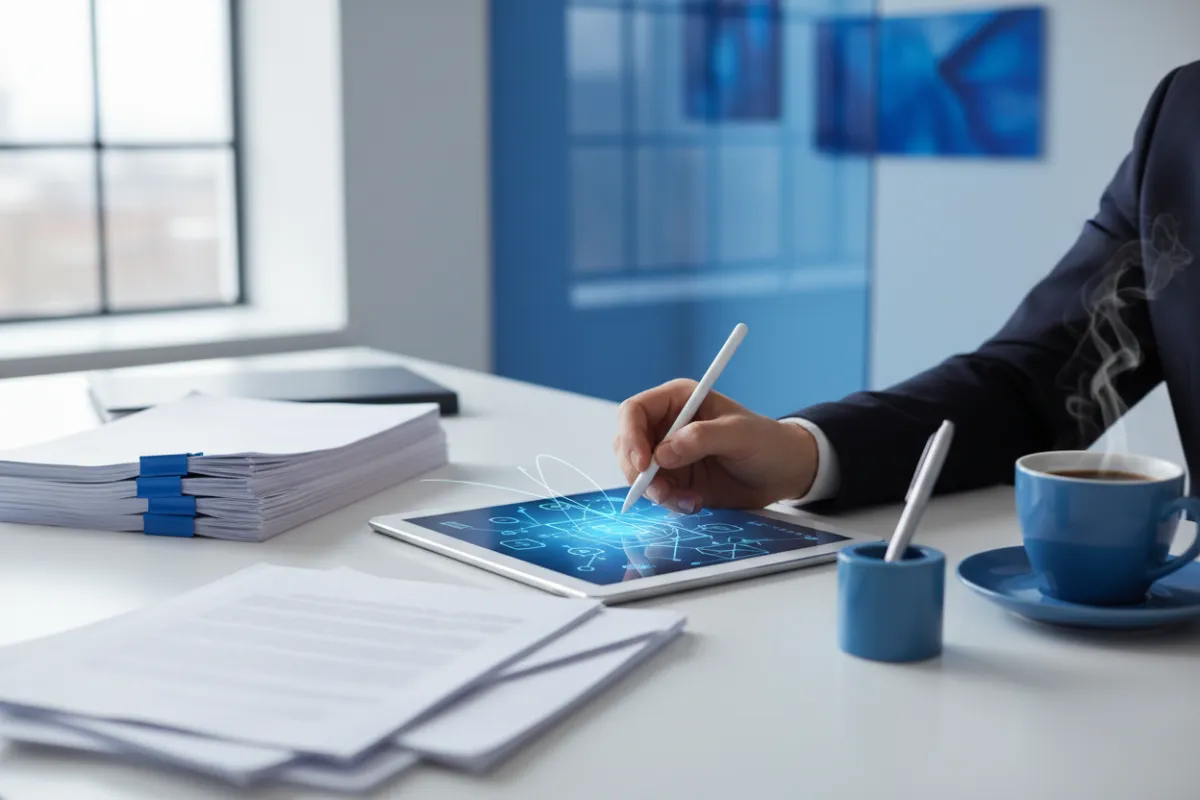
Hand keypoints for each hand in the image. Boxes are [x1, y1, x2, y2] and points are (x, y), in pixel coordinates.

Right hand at [613, 379, 819, 511]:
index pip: (634, 411)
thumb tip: (663, 453)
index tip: (643, 463)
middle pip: (627, 444)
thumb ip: (701, 438)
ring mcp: (668, 454)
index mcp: (678, 400)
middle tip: (659, 491)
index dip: (630, 435)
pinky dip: (668, 502)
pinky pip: (656, 492)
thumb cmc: (766, 441)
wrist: (783, 472)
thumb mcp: (739, 435)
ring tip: (686, 501)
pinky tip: (693, 504)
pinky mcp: (675, 479)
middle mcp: (666, 425)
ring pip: (637, 472)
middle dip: (637, 471)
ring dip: (654, 491)